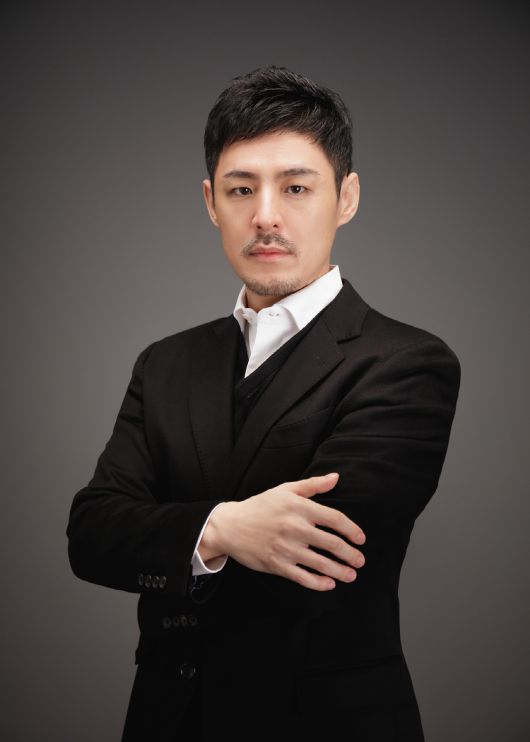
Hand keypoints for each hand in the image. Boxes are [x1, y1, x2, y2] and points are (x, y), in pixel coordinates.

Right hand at [205, 473, 365, 590]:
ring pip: (321, 563)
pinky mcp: (277, 564)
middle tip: (360, 561)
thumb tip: (335, 478)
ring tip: (351, 575)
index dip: (352, 530)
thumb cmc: (260, 506)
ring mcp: (286, 548)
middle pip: (332, 544)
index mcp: (300, 507)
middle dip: (350, 554)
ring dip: (340, 571)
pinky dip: (318, 583)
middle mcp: (296, 527)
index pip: (335, 519)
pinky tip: (329, 584)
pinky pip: (303, 577)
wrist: (230, 525)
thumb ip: (313, 485)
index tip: (361, 539)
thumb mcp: (285, 490)